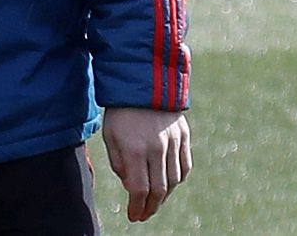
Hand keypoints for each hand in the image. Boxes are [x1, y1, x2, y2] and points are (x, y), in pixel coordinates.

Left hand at [102, 108, 190, 222]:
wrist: (143, 81)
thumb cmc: (121, 111)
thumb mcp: (110, 136)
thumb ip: (119, 164)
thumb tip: (132, 188)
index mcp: (134, 149)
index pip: (139, 189)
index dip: (137, 207)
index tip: (133, 216)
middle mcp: (156, 148)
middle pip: (159, 190)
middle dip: (151, 207)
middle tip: (144, 215)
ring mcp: (173, 141)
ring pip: (174, 180)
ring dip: (165, 196)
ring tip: (155, 202)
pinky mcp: (184, 135)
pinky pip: (185, 165)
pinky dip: (178, 179)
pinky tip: (169, 184)